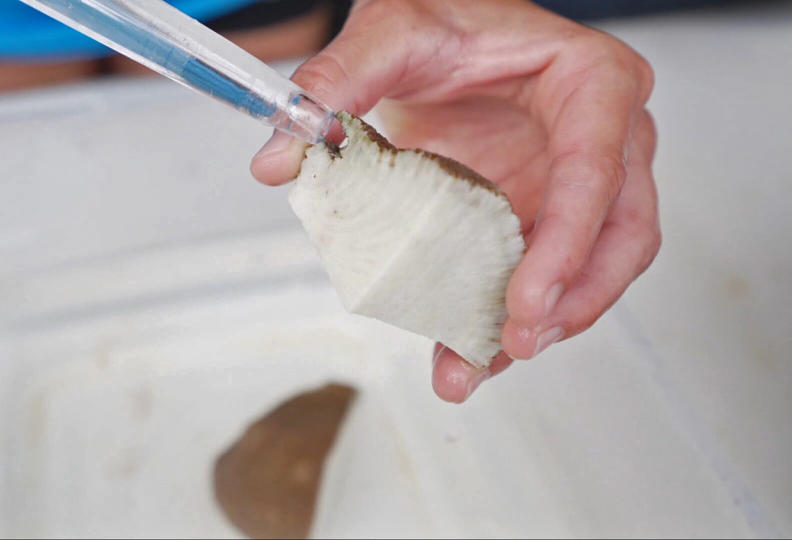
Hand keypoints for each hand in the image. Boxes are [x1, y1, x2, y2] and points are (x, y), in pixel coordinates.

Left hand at [251, 0, 659, 402]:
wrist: (440, 36)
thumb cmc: (443, 21)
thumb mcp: (390, 32)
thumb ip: (336, 84)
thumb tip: (279, 159)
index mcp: (590, 82)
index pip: (596, 169)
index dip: (567, 243)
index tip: (525, 301)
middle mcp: (603, 135)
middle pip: (620, 232)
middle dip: (572, 298)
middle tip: (512, 343)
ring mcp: (578, 182)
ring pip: (594, 267)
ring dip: (544, 324)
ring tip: (475, 364)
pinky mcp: (546, 213)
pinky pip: (544, 274)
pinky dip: (508, 316)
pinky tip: (466, 349)